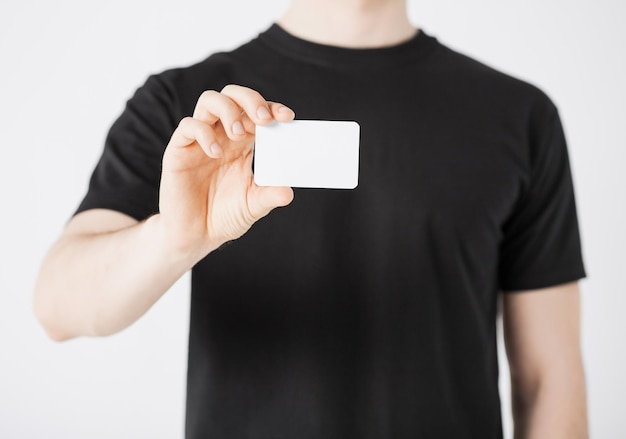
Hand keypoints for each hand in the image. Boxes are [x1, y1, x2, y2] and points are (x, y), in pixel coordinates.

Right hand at [158, 84, 294, 260]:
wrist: (195, 237)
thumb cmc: (224, 217)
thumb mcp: (252, 206)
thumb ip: (269, 196)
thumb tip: (289, 191)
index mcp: (242, 144)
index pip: (257, 113)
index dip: (272, 108)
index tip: (287, 117)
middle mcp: (221, 136)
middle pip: (233, 95)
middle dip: (250, 100)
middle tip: (263, 119)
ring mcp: (199, 141)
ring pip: (209, 101)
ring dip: (228, 110)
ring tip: (239, 134)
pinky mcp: (179, 151)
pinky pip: (188, 126)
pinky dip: (204, 133)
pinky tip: (215, 152)